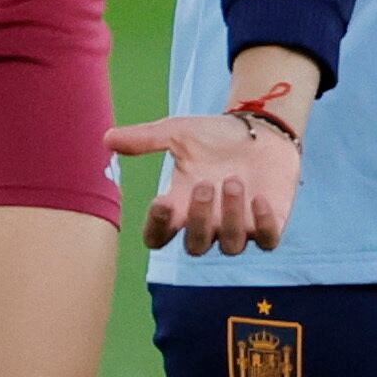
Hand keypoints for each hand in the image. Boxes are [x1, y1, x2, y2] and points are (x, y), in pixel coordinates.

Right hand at [107, 46, 318, 253]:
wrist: (262, 129)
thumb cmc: (217, 136)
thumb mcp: (179, 133)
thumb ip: (145, 139)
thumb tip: (107, 138)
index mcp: (182, 206)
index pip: (159, 237)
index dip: (157, 228)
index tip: (161, 201)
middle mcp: (209, 223)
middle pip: (195, 247)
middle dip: (199, 220)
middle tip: (204, 184)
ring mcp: (241, 228)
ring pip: (230, 246)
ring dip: (230, 216)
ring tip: (233, 180)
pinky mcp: (270, 223)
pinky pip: (268, 242)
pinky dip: (264, 225)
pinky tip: (259, 197)